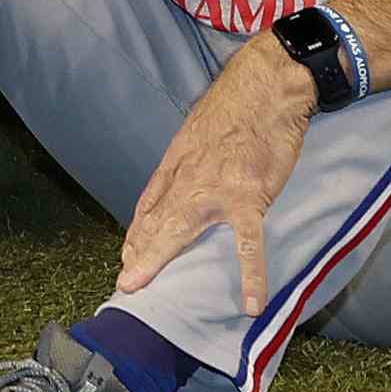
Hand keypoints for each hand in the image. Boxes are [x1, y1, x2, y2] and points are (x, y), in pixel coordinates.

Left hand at [113, 40, 317, 323]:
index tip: (128, 257)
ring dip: (159, 259)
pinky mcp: (249, 197)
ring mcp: (215, 191)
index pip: (150, 206)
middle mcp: (188, 180)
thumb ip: (184, 164)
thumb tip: (173, 187)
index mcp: (177, 165)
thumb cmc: (235, 109)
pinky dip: (251, 275)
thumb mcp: (196, 134)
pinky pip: (249, 243)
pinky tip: (251, 303)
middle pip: (156, 222)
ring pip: (180, 231)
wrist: (265, 88)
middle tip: (125, 284)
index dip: (138, 233)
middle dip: (138, 253)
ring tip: (142, 289)